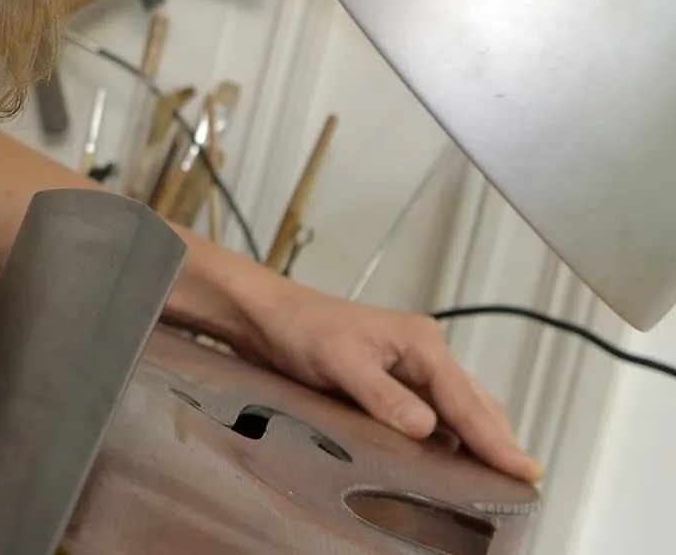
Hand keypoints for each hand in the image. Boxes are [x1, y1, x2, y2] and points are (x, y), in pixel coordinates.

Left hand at [238, 278, 542, 482]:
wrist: (267, 315)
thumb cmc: (300, 328)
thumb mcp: (339, 361)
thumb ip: (381, 395)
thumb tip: (425, 427)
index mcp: (421, 342)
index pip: (466, 400)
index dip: (495, 439)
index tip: (524, 468)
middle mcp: (423, 351)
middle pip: (475, 403)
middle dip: (499, 439)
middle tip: (525, 478)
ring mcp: (410, 365)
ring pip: (461, 406)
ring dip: (480, 436)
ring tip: (501, 472)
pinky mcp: (394, 379)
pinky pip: (437, 409)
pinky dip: (454, 432)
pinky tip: (456, 454)